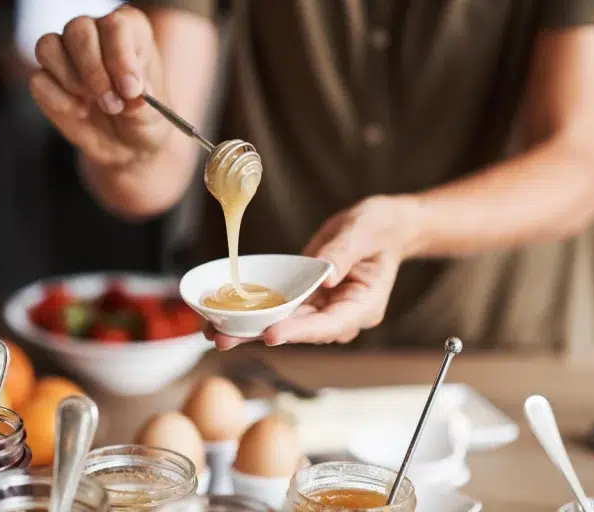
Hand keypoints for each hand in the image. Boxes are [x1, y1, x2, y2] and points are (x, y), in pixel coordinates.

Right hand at [28, 5, 168, 168]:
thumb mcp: (153, 115)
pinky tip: (80, 111)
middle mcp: (94, 34)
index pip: (115, 26)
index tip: (130, 89)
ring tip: (94, 106)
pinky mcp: (46, 80)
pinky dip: (58, 100)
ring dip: (71, 80)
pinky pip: (38, 80)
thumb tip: (131, 91)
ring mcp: (65, 55)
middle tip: (112, 104)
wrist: (127, 148)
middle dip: (94, 71)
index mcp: (129, 31)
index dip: (120, 57)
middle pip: (78, 30)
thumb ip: (143, 101)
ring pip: (48, 46)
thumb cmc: (143, 121)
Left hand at [205, 196, 421, 349]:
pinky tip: (223, 315)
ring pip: (284, 324)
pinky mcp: (306, 299)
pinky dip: (253, 313)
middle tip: (224, 339)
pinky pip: (279, 309)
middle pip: (300, 331)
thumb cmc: (379, 227)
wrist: (380, 227)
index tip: (273, 334)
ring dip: (250, 330)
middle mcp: (341, 314)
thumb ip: (344, 252)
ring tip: (213, 333)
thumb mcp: (364, 231)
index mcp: (363, 306)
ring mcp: (322, 309)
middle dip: (262, 335)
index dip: (300, 332)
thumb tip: (324, 276)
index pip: (329, 325)